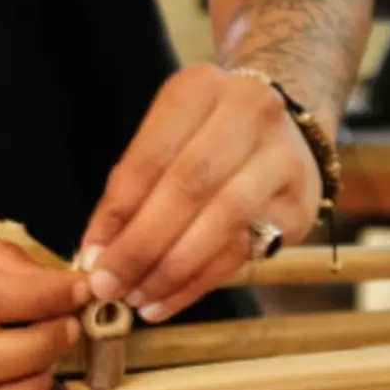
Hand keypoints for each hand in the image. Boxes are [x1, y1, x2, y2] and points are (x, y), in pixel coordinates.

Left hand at [78, 63, 321, 323]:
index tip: (91, 255)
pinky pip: (243, 251)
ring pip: (222, 221)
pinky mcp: (298, 206)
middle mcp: (250, 113)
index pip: (150, 157)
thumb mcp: (169, 139)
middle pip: (188, 188)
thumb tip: (99, 252)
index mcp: (202, 88)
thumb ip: (134, 189)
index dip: (118, 211)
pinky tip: (167, 301)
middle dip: (142, 245)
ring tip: (138, 297)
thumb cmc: (211, 138)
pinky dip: (199, 282)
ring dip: (172, 268)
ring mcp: (282, 159)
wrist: (288, 132)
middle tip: (110, 284)